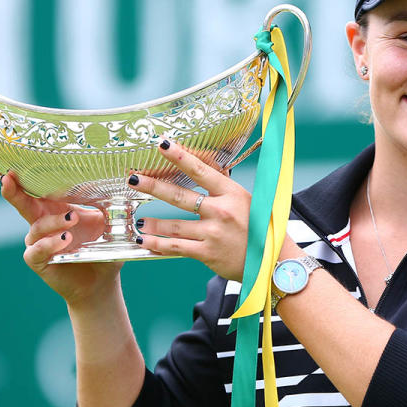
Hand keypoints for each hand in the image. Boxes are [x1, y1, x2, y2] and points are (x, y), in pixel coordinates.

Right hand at [0, 172, 122, 307]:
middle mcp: (42, 222)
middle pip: (22, 203)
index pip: (36, 188)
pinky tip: (63, 240)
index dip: (22, 174)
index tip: (11, 160)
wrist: (101, 279)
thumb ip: (109, 203)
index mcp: (56, 208)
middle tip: (9, 178)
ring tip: (72, 219)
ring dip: (53, 221)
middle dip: (14, 190)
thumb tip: (126, 180)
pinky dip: (49, 244)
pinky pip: (36, 251)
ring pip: (36, 227)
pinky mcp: (37, 261)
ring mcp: (37, 242)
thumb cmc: (101, 247)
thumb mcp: (107, 222)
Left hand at [128, 140, 250, 281]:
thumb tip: (203, 161)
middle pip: (180, 196)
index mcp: (232, 193)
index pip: (202, 171)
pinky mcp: (207, 253)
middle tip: (133, 179)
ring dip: (152, 222)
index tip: (162, 144)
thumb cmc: (260, 227)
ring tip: (138, 219)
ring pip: (174, 225)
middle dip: (153, 186)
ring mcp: (213, 233)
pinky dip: (158, 244)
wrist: (272, 261)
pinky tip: (144, 240)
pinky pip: (176, 247)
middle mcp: (221, 211)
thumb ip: (222, 184)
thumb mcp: (246, 200)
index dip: (181, 156)